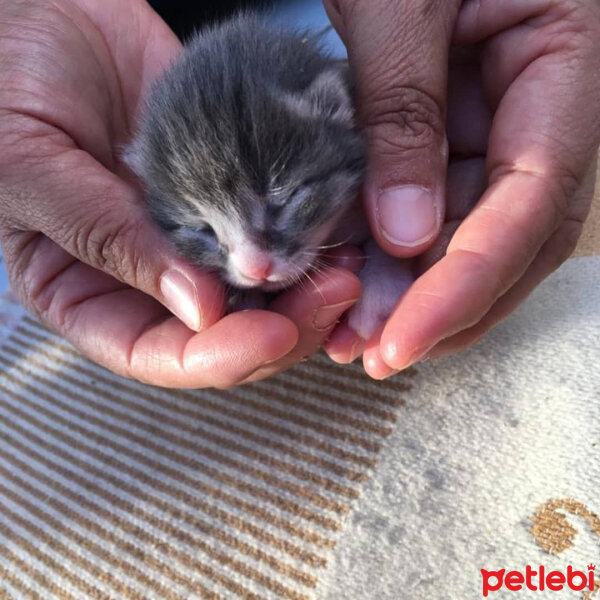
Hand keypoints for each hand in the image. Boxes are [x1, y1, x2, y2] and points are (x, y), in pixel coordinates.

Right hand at [0, 0, 359, 387]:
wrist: (46, 14)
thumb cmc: (8, 85)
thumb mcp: (33, 166)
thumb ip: (108, 240)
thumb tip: (198, 307)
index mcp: (89, 292)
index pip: (159, 353)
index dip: (219, 357)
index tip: (275, 332)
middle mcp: (147, 276)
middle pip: (224, 332)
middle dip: (284, 326)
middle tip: (335, 294)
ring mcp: (192, 238)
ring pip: (259, 291)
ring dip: (307, 289)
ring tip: (350, 268)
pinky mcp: (226, 194)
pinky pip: (270, 228)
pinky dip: (308, 237)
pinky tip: (342, 230)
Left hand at [323, 0, 599, 376]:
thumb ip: (402, 109)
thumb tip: (405, 234)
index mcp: (566, 56)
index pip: (533, 195)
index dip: (470, 279)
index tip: (406, 337)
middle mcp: (541, 105)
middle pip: (511, 235)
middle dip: (443, 305)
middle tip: (375, 354)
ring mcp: (497, 124)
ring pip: (472, 235)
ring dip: (416, 296)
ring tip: (356, 341)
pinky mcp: (448, 134)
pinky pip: (433, 209)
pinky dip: (394, 256)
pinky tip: (354, 288)